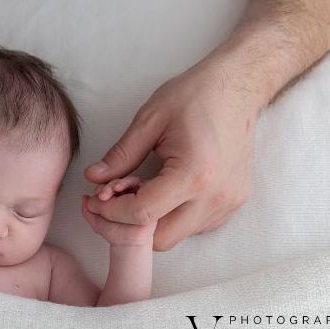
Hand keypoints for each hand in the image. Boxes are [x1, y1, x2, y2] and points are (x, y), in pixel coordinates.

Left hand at [83, 57, 261, 250]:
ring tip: (138, 190)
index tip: (94, 199)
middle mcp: (215, 197)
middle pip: (160, 241)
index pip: (142, 214)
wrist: (237, 88)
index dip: (110, 212)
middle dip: (128, 226)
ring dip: (151, 223)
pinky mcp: (234, 203)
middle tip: (111, 201)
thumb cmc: (193, 96)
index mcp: (193, 175)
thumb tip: (93, 178)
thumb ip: (120, 155)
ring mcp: (229, 204)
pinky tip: (162, 191)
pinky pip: (196, 227)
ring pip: (178, 236)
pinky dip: (172, 218)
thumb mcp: (148, 120)